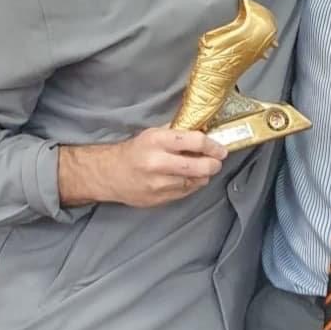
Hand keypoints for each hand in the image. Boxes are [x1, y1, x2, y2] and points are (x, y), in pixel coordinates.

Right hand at [58, 127, 226, 207]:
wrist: (110, 174)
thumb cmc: (135, 151)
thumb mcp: (153, 133)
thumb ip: (178, 133)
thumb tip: (205, 130)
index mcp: (157, 141)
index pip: (196, 142)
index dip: (213, 145)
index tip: (220, 148)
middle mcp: (158, 163)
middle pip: (200, 166)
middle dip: (214, 164)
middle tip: (217, 161)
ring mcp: (159, 184)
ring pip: (195, 181)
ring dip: (203, 175)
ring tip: (201, 169)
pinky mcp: (159, 199)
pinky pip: (186, 192)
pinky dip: (191, 185)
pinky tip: (187, 178)